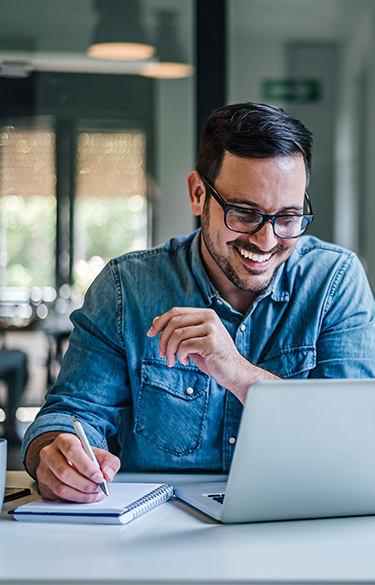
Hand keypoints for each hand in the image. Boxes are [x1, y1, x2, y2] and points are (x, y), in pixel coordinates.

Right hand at [26, 432, 120, 502]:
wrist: (68, 461)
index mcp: (64, 440)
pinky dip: (75, 499)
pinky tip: (85, 497)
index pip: (72, 451)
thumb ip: (109, 462)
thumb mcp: (100, 454)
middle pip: (64, 471)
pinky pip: (58, 496)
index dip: (86, 466)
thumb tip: (108, 475)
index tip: (99, 476)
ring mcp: (43, 469)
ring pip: (60, 487)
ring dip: (81, 494)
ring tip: (94, 493)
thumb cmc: (84, 456)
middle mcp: (49, 453)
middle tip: (98, 487)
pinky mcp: (43, 484)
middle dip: (84, 483)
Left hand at [147, 307, 272, 402]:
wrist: (233, 372)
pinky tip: (184, 362)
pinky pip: (184, 346)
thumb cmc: (212, 357)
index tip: (150, 334)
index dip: (159, 322)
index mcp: (205, 313)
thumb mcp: (192, 341)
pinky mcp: (211, 342)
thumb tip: (155, 321)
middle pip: (174, 322)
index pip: (175, 312)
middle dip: (162, 339)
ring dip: (169, 350)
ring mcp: (212, 329)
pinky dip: (179, 355)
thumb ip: (178, 330)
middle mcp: (209, 317)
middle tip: (162, 354)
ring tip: (172, 361)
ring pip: (177, 334)